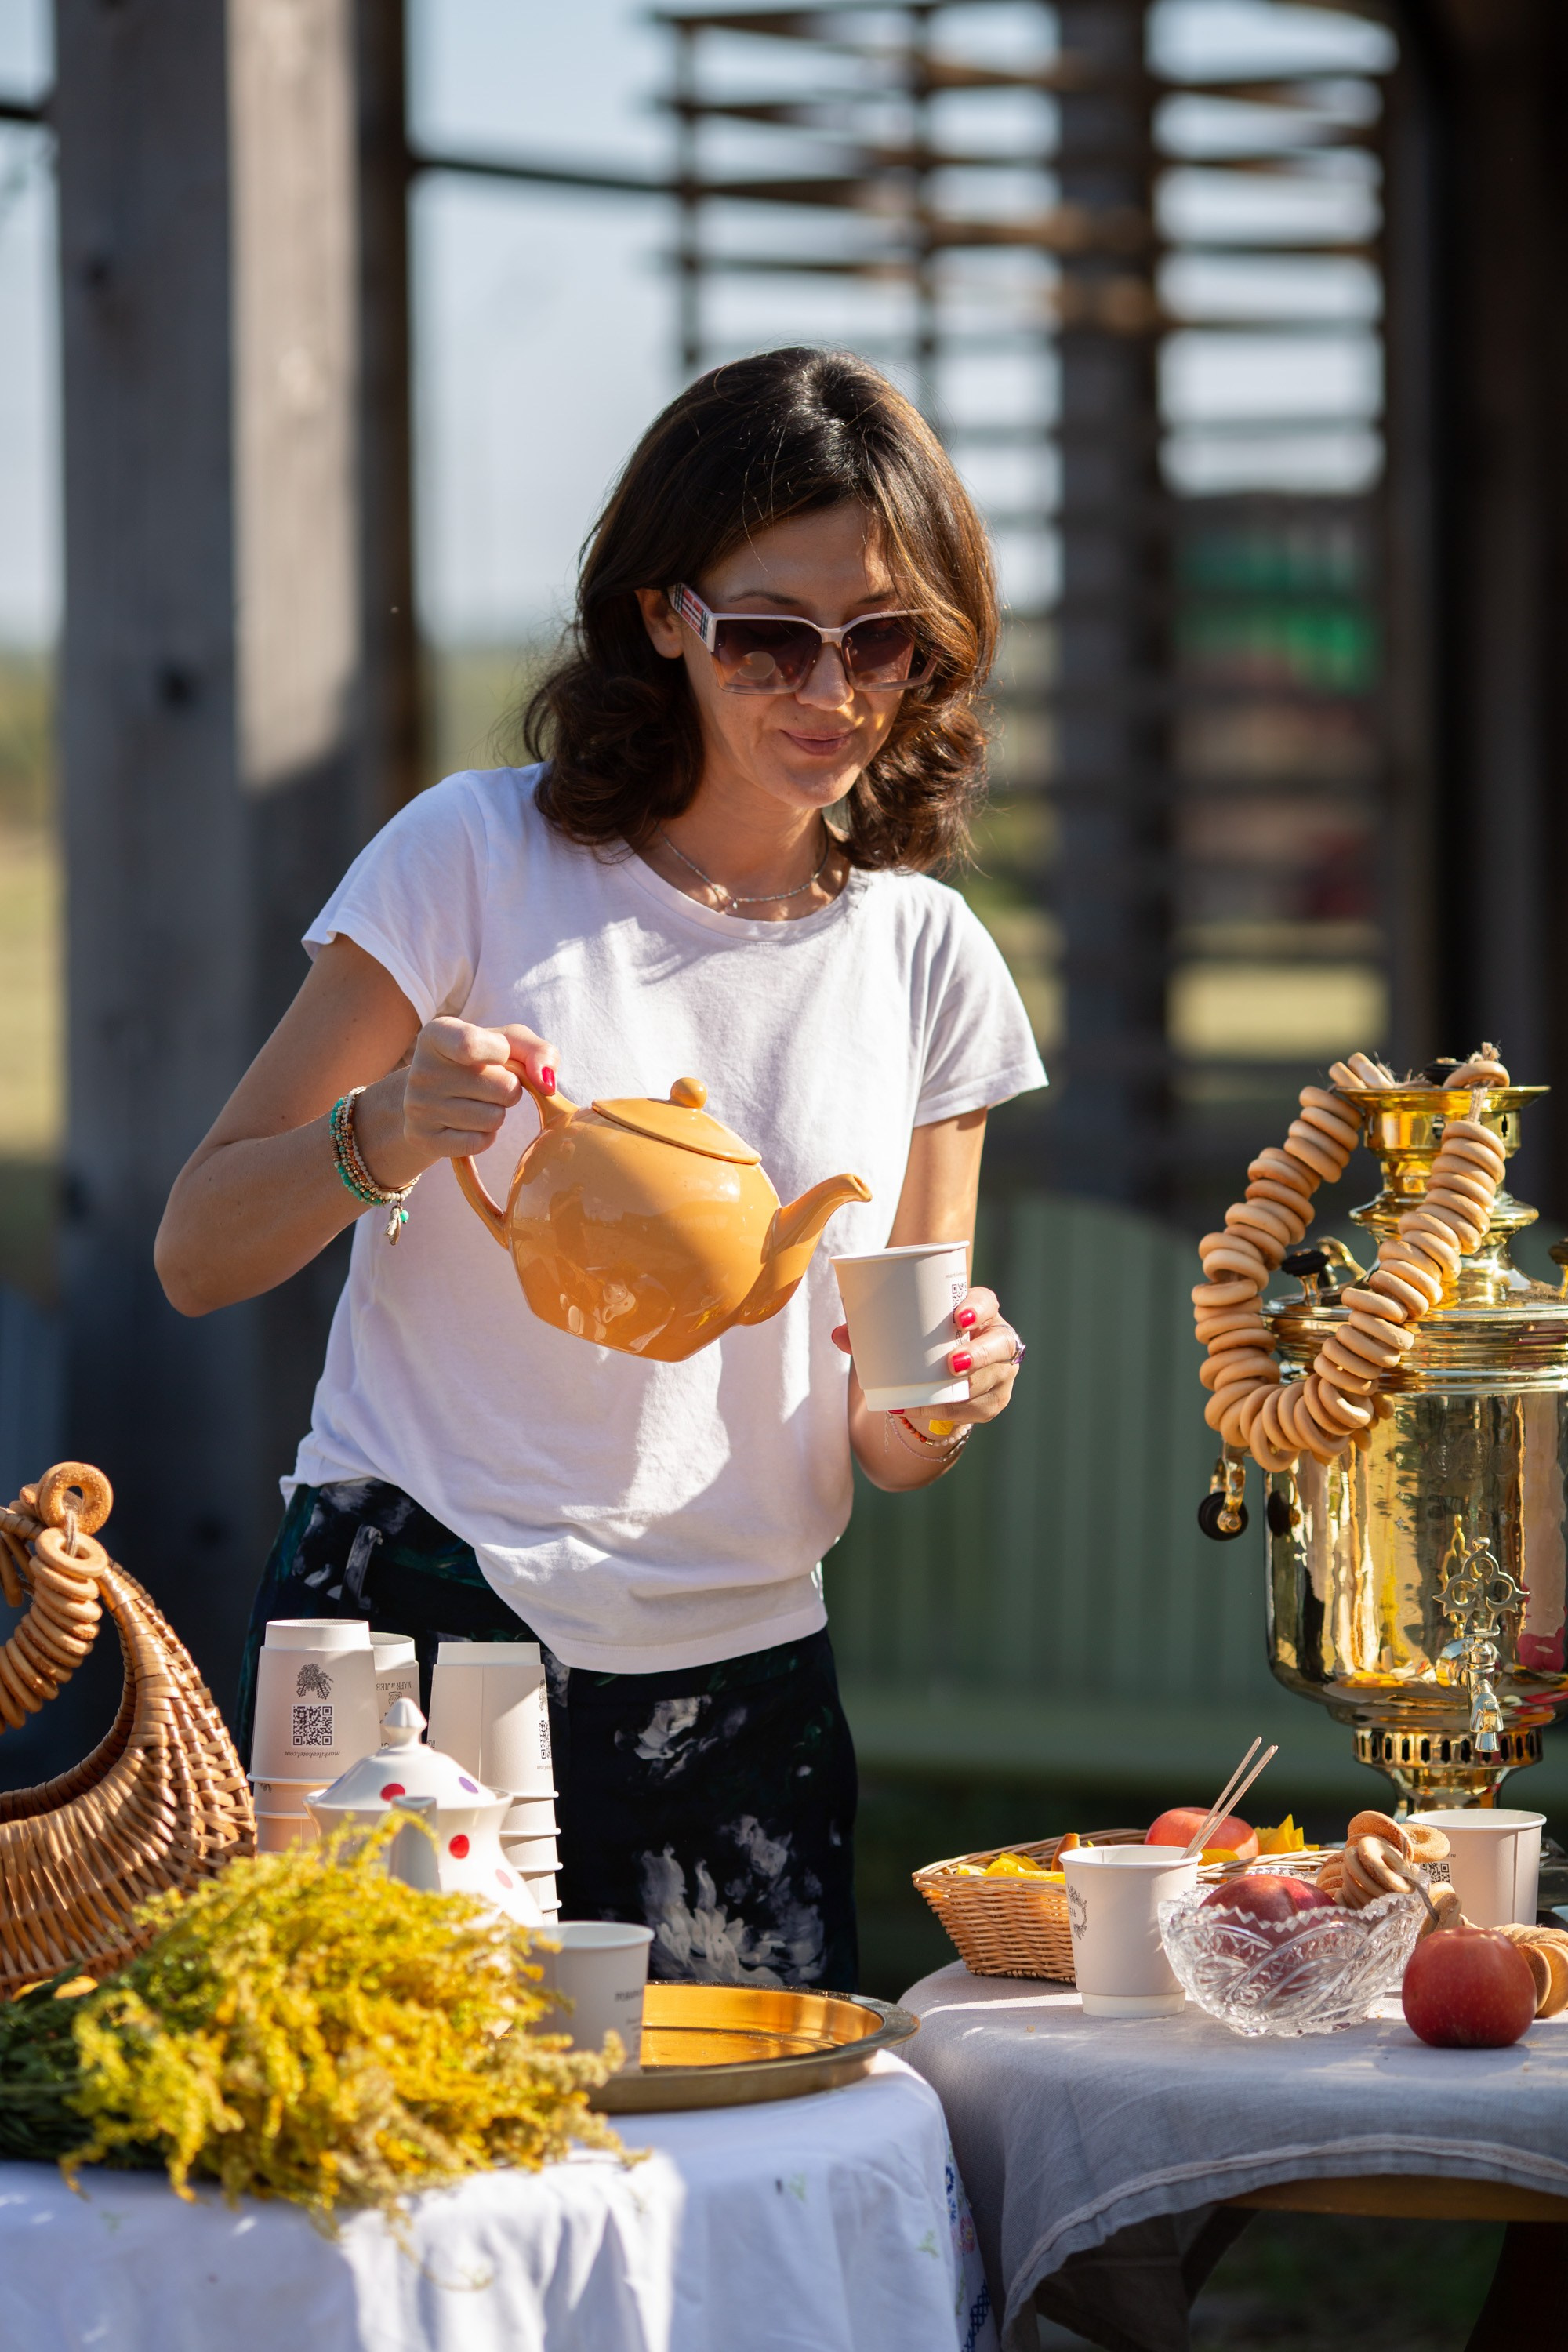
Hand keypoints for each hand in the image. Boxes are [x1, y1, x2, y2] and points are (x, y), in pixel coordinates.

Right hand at [358, 1018, 558, 1181]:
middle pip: (503, 1088)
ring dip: (497, 1112)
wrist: (431, 1097)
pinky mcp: (424, 1139)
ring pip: (495, 1119)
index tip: (501, 1055)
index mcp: (437, 1034)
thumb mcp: (508, 1042)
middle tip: (489, 1084)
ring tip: (477, 1102)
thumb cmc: (479, 1062)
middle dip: (509, 1088)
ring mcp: (419, 1107)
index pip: (471, 1045)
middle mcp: (422, 1070)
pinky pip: (480, 1143)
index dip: (501, 1053)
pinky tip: (469, 1123)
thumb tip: (547, 1083)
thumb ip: (537, 1051)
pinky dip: (485, 1135)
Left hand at [831, 1283, 1022, 1435]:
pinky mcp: (994, 1398)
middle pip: (1001, 1344)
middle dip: (979, 1355)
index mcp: (979, 1311)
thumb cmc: (924, 1341)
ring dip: (966, 1389)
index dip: (978, 1309)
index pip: (987, 1302)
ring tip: (931, 1396)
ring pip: (993, 1380)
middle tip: (950, 1365)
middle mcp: (998, 1339)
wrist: (940, 1375)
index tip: (957, 1318)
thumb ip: (871, 1330)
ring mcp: (1001, 1370)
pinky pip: (979, 1408)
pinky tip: (929, 1411)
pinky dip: (952, 1412)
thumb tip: (838, 1335)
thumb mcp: (905, 1331)